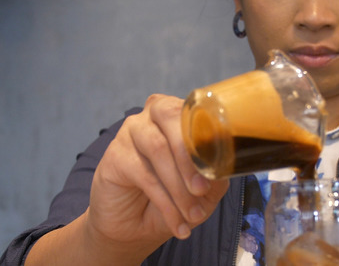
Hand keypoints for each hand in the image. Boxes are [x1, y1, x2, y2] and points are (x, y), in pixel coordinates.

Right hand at [86, 94, 230, 249]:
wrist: (135, 227)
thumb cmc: (174, 199)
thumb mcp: (204, 190)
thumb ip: (216, 174)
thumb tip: (225, 167)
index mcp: (179, 114)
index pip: (195, 112)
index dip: (209, 139)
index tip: (217, 173)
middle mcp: (153, 115)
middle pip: (171, 117)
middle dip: (190, 157)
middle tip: (201, 190)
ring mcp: (130, 132)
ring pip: (158, 149)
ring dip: (179, 187)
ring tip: (192, 215)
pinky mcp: (114, 155)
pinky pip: (144, 175)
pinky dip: (165, 203)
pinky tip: (177, 224)